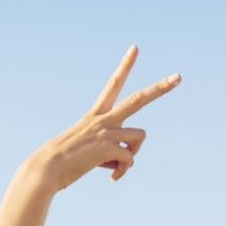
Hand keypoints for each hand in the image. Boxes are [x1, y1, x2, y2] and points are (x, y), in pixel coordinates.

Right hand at [26, 45, 180, 192]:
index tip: (135, 49)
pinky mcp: (108, 147)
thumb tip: (125, 163)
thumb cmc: (61, 163)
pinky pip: (130, 159)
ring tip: (117, 166)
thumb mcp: (85, 151)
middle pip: (139, 99)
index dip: (125, 66)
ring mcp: (107, 131)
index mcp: (95, 115)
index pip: (113, 85)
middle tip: (178, 77)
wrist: (46, 169)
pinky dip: (123, 170)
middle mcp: (104, 119)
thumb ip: (108, 151)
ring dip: (133, 153)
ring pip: (139, 137)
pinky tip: (112, 177)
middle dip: (160, 88)